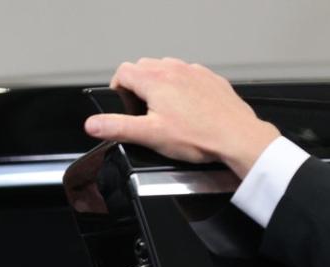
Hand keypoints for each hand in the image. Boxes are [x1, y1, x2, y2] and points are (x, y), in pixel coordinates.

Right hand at [83, 58, 280, 178]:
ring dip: (158, 84)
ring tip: (163, 110)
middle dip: (137, 85)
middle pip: (143, 66)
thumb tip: (92, 124)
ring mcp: (194, 72)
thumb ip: (117, 127)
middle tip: (141, 111)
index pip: (123, 71)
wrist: (236, 137)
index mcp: (156, 80)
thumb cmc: (198, 137)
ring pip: (166, 68)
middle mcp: (175, 70)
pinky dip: (181, 86)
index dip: (117, 88)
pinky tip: (186, 109)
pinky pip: (188, 75)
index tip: (122, 105)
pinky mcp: (210, 79)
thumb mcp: (150, 136)